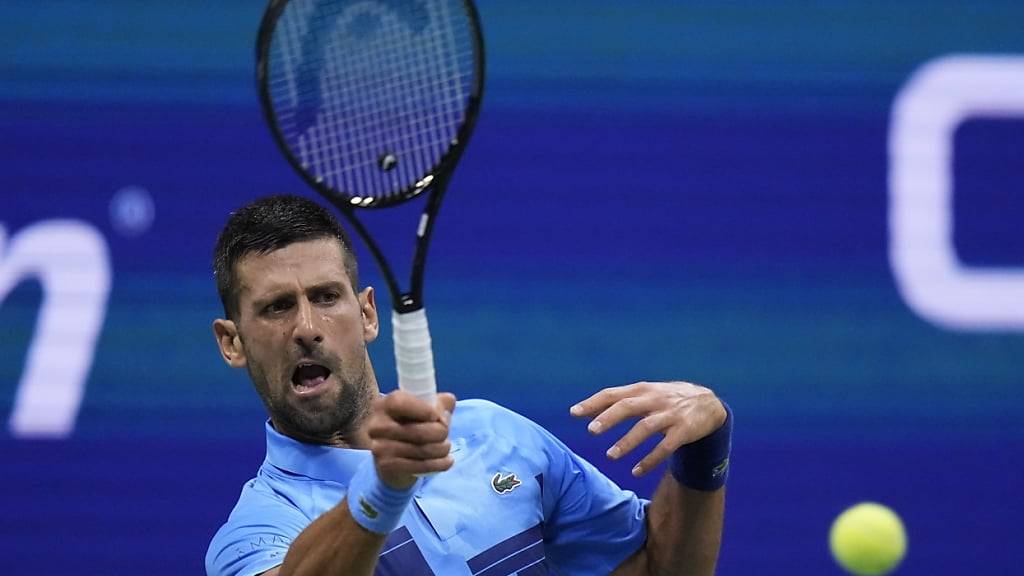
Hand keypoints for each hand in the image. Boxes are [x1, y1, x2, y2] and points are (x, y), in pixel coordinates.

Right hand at [366, 390, 455, 488]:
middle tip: (445, 434)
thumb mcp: (421, 408)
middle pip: (418, 431)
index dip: (423, 409)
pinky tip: (447, 461)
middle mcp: (378, 425)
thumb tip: (449, 401)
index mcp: (384, 405)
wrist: (390, 455)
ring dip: (443, 449)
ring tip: (446, 447)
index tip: (437, 416)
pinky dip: (440, 464)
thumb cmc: (409, 424)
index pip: (400, 402)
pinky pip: (421, 466)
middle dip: (441, 433)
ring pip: (423, 450)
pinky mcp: (387, 466)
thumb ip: (437, 402)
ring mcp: (380, 447)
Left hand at [571, 381, 725, 476]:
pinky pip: (666, 447)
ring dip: (628, 442)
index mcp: (643, 390)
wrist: (710, 404)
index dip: (594, 402)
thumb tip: (589, 411)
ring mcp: (670, 415)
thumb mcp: (648, 393)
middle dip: (609, 418)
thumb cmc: (669, 399)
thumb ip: (622, 400)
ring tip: (610, 456)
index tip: (574, 413)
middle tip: (591, 431)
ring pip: (646, 427)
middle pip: (629, 406)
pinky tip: (636, 471)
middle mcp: (655, 400)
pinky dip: (650, 459)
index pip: (614, 394)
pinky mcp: (684, 432)